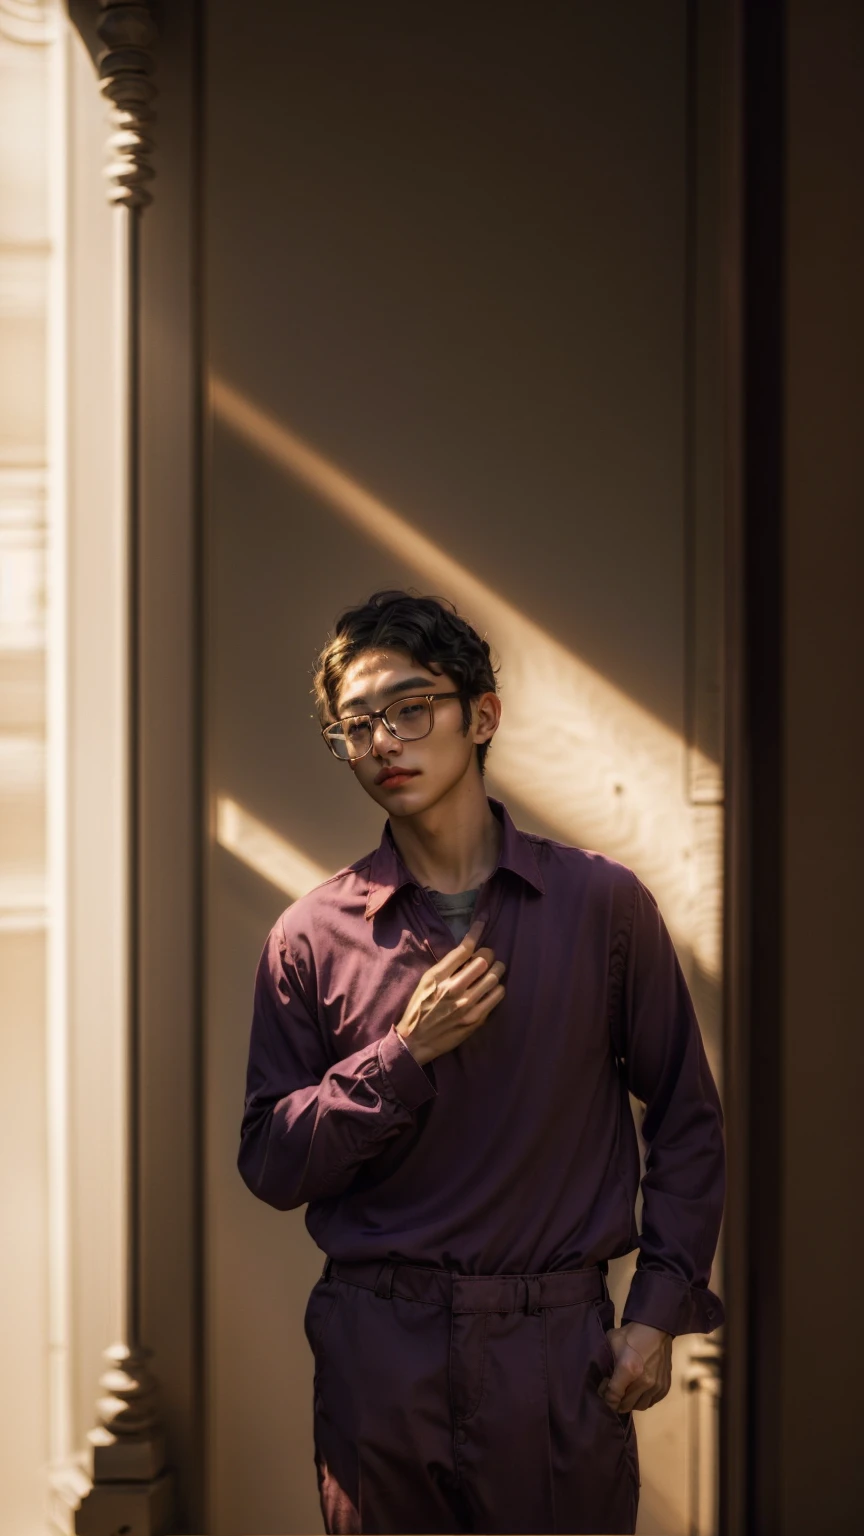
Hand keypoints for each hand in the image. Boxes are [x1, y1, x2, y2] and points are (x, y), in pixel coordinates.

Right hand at [396, 919, 505, 1066]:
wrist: (415, 1041)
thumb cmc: (419, 1008)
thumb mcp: (425, 982)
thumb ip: (445, 967)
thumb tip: (467, 952)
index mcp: (437, 976)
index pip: (463, 948)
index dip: (476, 932)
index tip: (483, 922)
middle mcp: (453, 988)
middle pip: (484, 960)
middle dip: (489, 954)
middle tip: (488, 956)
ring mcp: (466, 1005)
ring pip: (494, 977)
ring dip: (497, 970)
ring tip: (493, 970)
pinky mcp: (476, 1019)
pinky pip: (497, 996)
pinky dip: (498, 988)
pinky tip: (492, 988)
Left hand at [598, 1321, 672, 1412]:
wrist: (656, 1328)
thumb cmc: (631, 1334)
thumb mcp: (612, 1341)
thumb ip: (606, 1360)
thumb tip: (601, 1375)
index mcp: (628, 1369)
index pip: (613, 1397)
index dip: (606, 1397)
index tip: (604, 1389)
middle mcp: (644, 1382)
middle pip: (625, 1405)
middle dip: (616, 1401)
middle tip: (614, 1391)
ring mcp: (656, 1386)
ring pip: (639, 1406)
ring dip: (630, 1402)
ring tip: (626, 1392)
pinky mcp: (664, 1387)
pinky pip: (651, 1402)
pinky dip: (643, 1399)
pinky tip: (638, 1391)